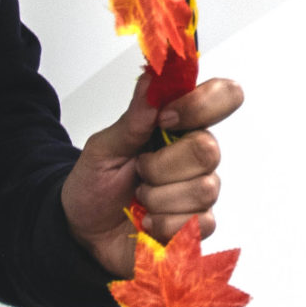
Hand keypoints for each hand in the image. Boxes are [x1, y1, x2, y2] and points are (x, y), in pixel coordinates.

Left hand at [61, 74, 242, 276]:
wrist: (82, 229)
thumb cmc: (95, 184)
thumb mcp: (103, 148)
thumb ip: (133, 118)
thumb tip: (152, 77)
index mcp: (180, 126)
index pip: (222, 97)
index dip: (199, 105)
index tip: (163, 119)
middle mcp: (197, 156)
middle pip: (209, 150)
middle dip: (161, 165)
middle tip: (138, 171)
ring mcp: (201, 192)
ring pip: (203, 189)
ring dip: (159, 197)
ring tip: (139, 200)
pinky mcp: (198, 226)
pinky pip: (199, 223)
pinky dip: (164, 224)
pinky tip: (148, 222)